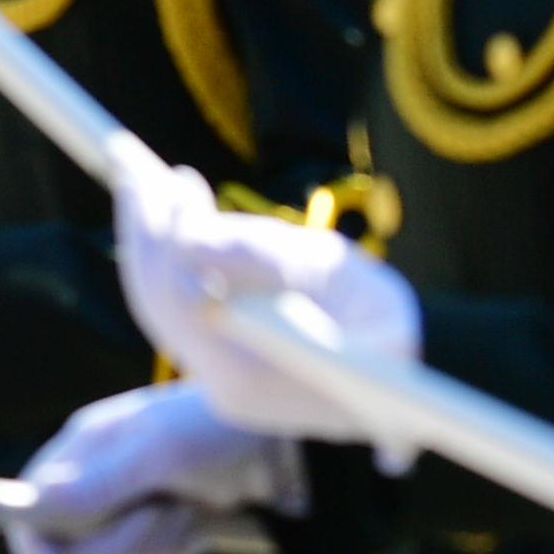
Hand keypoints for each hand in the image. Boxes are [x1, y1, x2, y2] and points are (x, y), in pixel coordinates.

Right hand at [9, 384, 303, 553]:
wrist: (288, 452)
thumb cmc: (222, 431)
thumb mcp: (159, 455)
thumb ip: (97, 486)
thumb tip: (36, 504)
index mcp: (83, 449)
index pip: (29, 506)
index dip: (37, 548)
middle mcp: (95, 480)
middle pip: (71, 548)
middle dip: (122, 544)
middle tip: (166, 514)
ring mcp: (124, 509)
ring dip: (155, 549)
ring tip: (189, 513)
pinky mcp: (153, 531)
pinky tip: (198, 526)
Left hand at [109, 165, 421, 448]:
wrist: (419, 378)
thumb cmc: (389, 325)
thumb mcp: (333, 273)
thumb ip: (259, 255)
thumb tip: (186, 236)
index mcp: (244, 374)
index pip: (173, 298)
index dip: (159, 235)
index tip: (168, 180)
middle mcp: (221, 388)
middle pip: (157, 300)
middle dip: (146, 229)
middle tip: (134, 165)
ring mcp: (221, 382)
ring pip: (166, 303)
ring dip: (158, 239)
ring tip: (157, 182)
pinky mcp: (230, 369)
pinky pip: (188, 309)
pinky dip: (181, 260)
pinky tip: (186, 215)